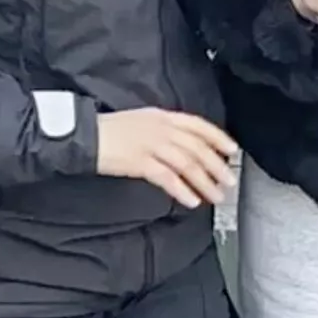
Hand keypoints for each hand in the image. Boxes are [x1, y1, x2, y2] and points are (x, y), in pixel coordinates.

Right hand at [94, 108, 237, 208]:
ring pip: (187, 164)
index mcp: (163, 116)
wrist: (85, 136)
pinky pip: (168, 178)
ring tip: (216, 196)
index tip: (232, 150)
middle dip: (217, 166)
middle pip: (197, 147)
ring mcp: (151, 144)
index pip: (198, 125)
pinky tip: (192, 201)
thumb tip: (185, 146)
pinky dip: (182, 190)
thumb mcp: (142, 121)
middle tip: (229, 181)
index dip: (218, 138)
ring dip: (205, 182)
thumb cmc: (111, 130)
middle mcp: (161, 128)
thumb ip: (164, 130)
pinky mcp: (139, 162)